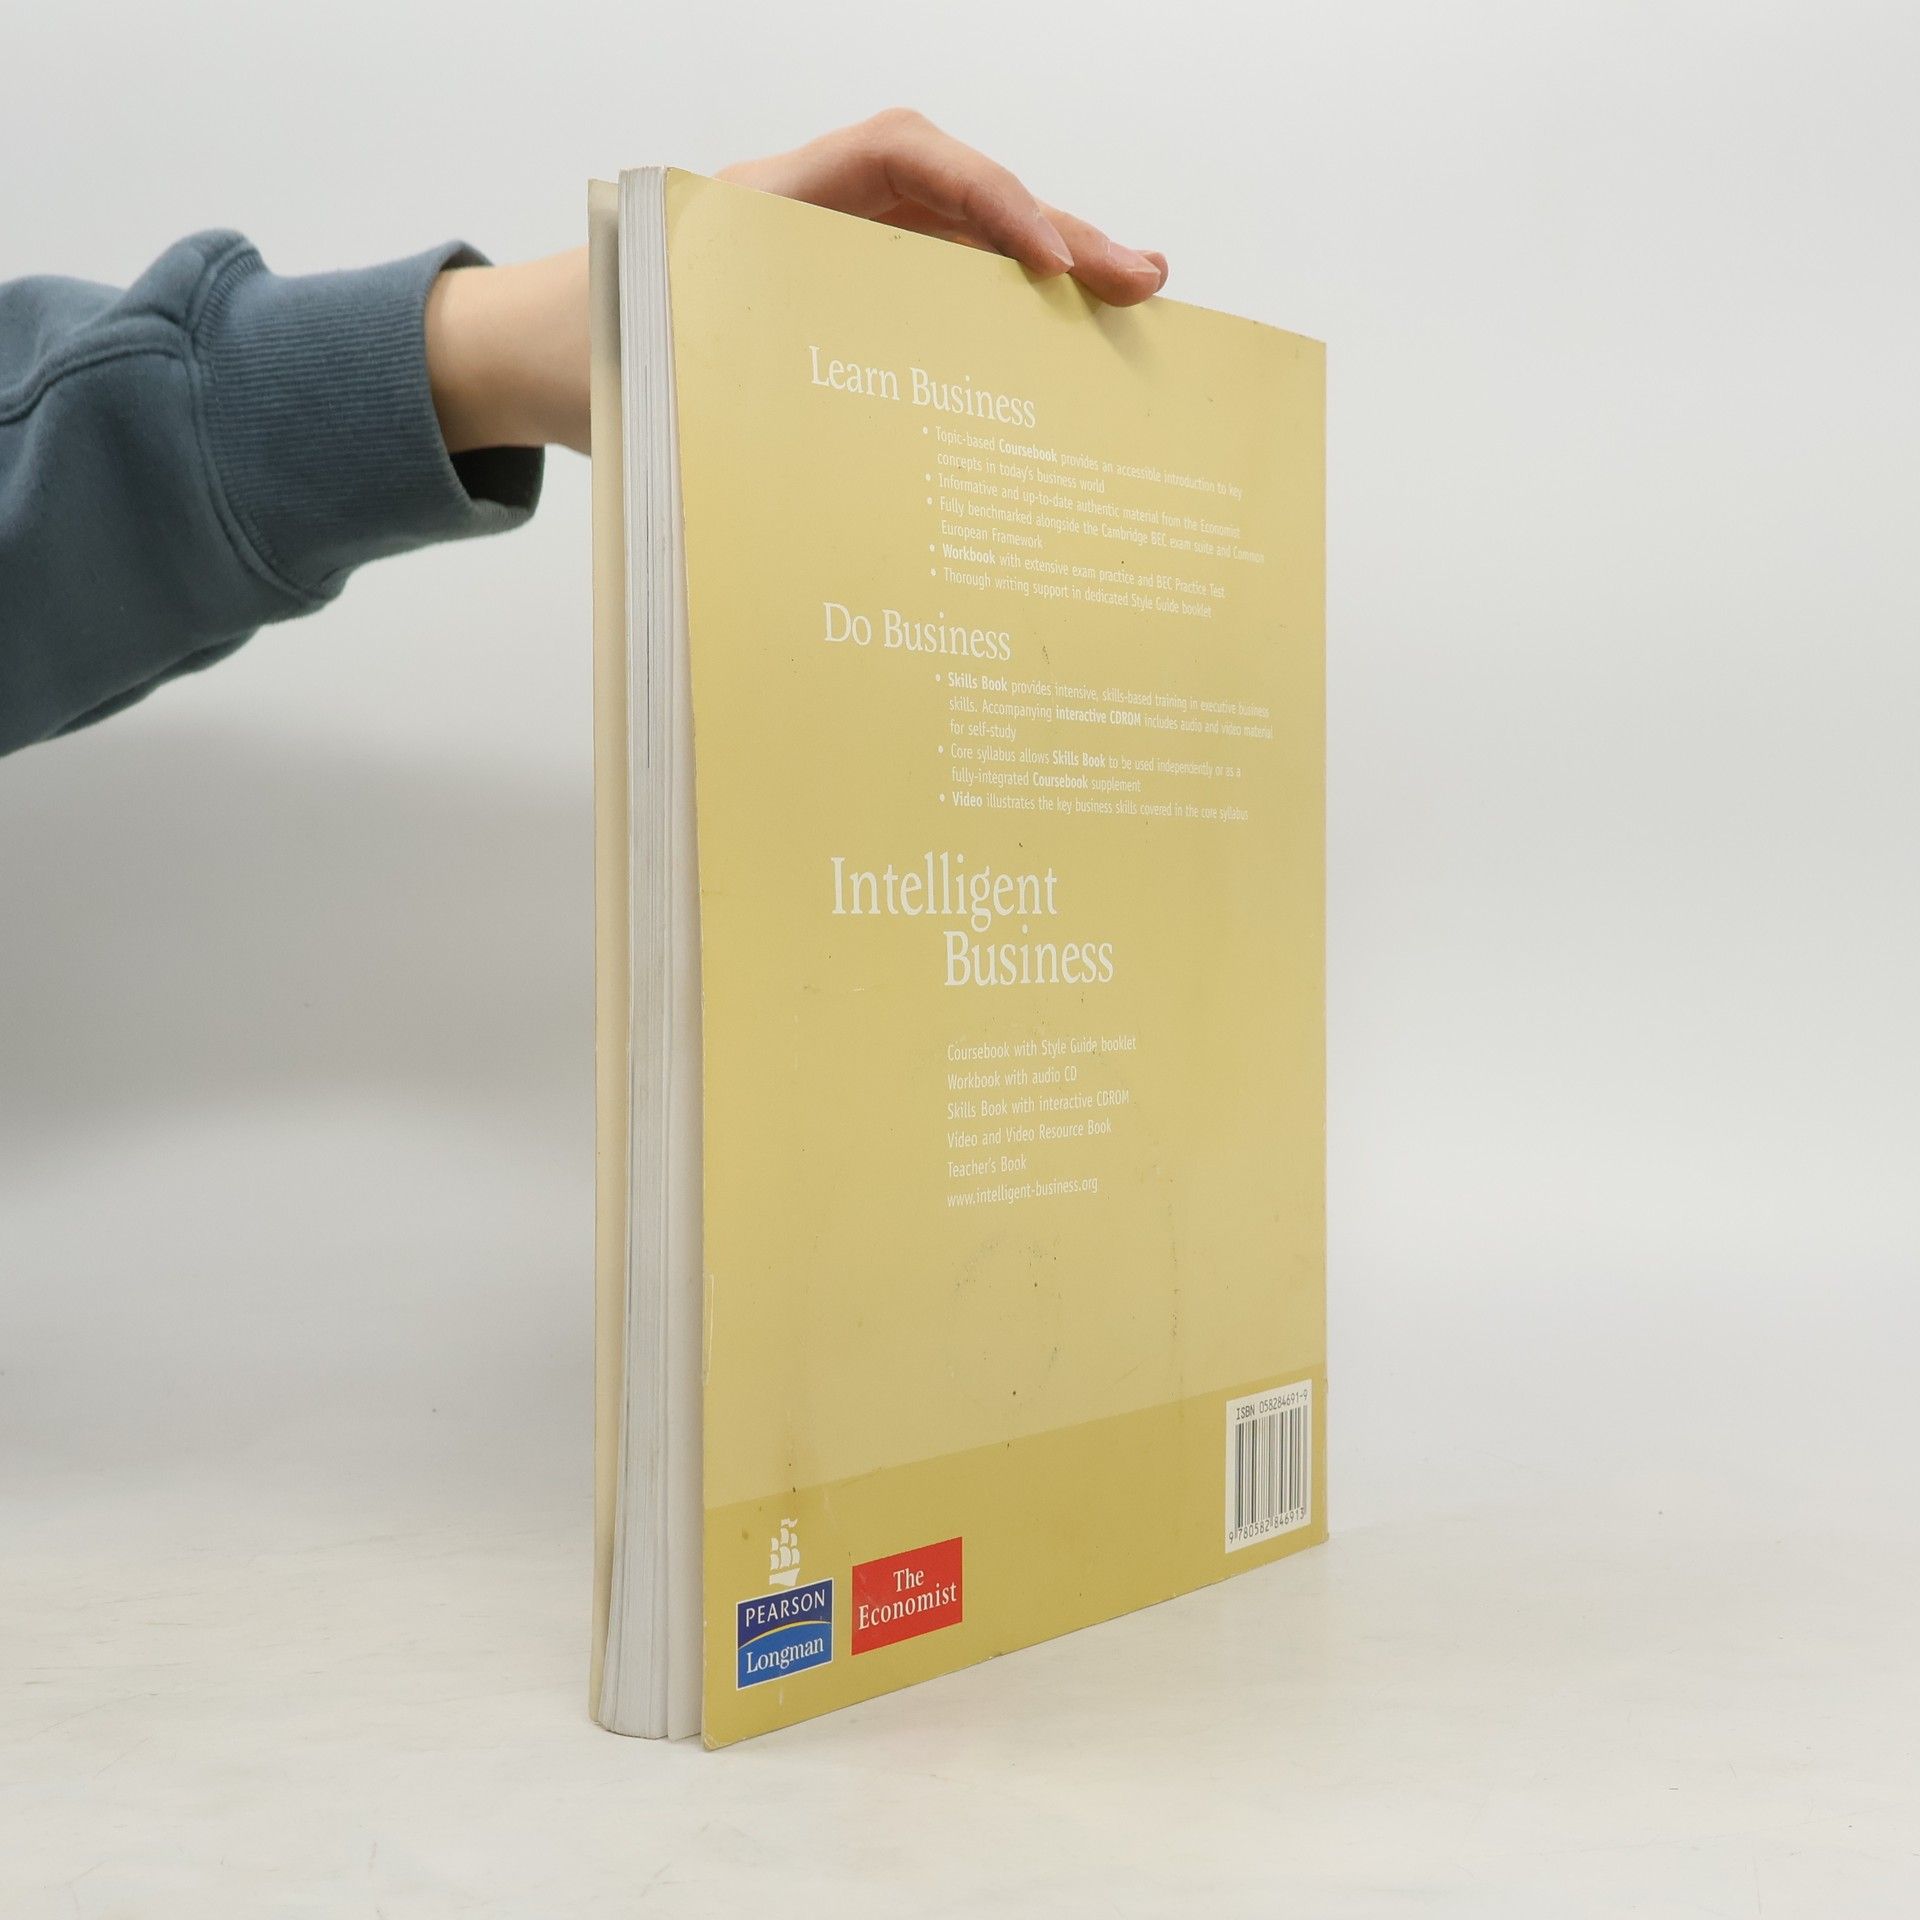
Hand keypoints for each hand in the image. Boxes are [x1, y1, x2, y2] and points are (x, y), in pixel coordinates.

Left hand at [425, 111, 1168, 457]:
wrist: (529, 358)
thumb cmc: (584, 350)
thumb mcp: (653, 357)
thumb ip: (729, 382)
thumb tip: (835, 467)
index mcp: (771, 202)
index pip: (902, 158)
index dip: (986, 197)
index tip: (1047, 257)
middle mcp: (815, 218)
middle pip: (956, 203)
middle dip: (1055, 236)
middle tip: (1142, 282)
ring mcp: (835, 262)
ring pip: (959, 254)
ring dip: (1045, 278)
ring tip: (1129, 309)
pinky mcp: (842, 311)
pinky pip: (934, 301)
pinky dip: (998, 319)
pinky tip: (1054, 353)